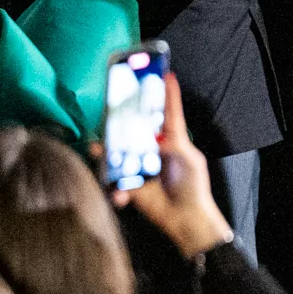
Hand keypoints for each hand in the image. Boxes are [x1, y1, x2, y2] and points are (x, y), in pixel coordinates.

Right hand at [117, 74, 233, 257]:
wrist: (186, 220)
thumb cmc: (194, 187)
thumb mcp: (190, 161)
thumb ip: (175, 144)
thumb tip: (155, 136)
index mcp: (171, 141)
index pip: (168, 113)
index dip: (167, 94)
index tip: (166, 73)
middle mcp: (152, 150)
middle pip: (134, 129)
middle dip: (121, 121)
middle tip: (110, 112)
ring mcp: (139, 167)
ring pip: (117, 153)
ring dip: (106, 152)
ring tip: (98, 148)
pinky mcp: (130, 186)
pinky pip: (115, 181)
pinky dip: (116, 188)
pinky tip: (122, 194)